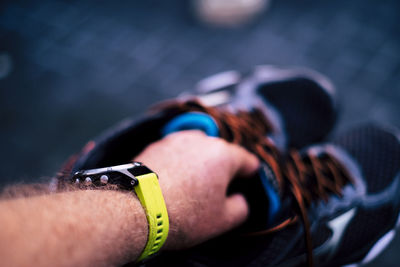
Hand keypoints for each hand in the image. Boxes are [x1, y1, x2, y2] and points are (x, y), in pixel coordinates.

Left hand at [134, 130, 258, 249]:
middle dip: (222, 169)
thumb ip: (241, 207)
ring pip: (198, 149)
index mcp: (224, 154)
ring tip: (191, 186)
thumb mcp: (223, 220)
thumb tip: (240, 199)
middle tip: (215, 192)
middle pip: (221, 153)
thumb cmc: (183, 214)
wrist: (137, 208)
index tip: (244, 184)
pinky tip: (172, 181)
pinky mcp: (156, 144)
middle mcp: (201, 140)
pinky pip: (177, 152)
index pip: (247, 160)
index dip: (249, 175)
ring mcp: (177, 139)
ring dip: (199, 163)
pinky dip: (179, 162)